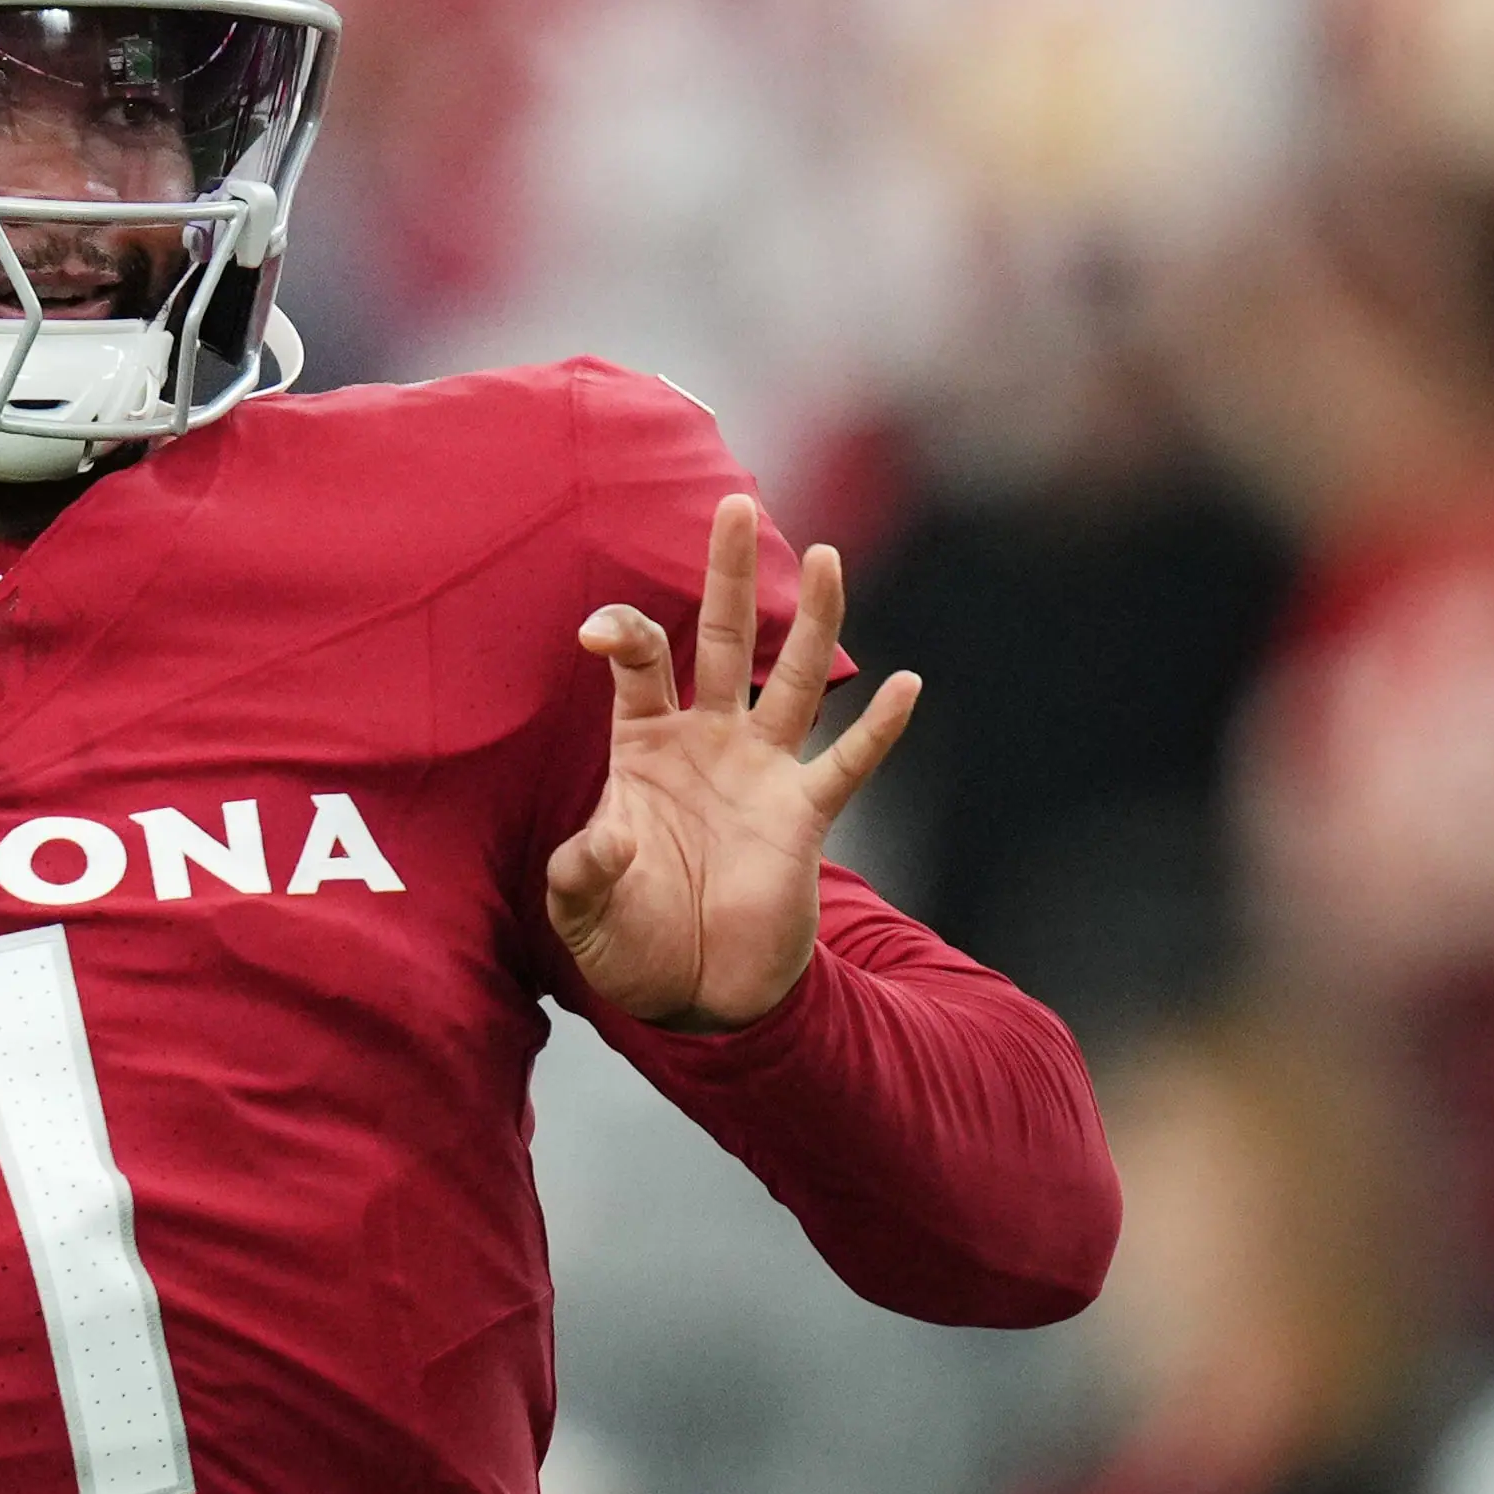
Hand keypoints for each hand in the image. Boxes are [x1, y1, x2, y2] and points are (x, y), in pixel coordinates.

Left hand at [546, 494, 918, 1030]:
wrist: (692, 990)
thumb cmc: (629, 938)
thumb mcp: (584, 907)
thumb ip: (583, 873)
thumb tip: (605, 838)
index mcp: (642, 744)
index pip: (639, 662)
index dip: (622, 635)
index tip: (600, 632)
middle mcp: (706, 741)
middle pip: (722, 638)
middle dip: (728, 574)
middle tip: (734, 503)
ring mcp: (759, 772)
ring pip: (796, 679)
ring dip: (814, 621)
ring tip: (830, 556)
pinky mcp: (803, 816)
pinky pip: (848, 763)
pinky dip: (881, 729)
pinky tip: (910, 684)